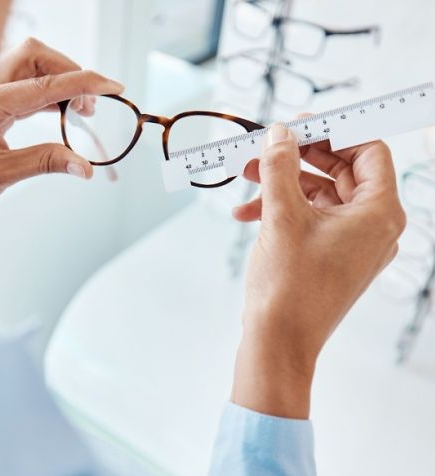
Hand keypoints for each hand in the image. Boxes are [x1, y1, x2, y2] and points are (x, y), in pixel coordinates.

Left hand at [0, 38, 123, 246]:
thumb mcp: (1, 175)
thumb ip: (46, 162)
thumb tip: (85, 166)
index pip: (45, 84)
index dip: (84, 83)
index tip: (113, 87)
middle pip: (35, 57)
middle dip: (69, 73)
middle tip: (88, 108)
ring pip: (28, 67)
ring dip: (58, 81)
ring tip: (78, 112)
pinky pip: (20, 85)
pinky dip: (44, 93)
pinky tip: (58, 112)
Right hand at [230, 124, 405, 418]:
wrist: (279, 342)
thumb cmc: (290, 286)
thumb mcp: (282, 216)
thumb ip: (280, 167)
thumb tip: (279, 134)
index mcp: (379, 213)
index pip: (369, 151)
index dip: (333, 132)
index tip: (298, 125)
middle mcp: (373, 226)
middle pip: (341, 170)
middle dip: (298, 158)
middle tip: (266, 147)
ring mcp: (353, 243)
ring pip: (320, 195)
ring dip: (282, 183)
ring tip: (246, 177)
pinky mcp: (331, 256)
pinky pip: (311, 219)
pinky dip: (281, 210)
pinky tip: (246, 212)